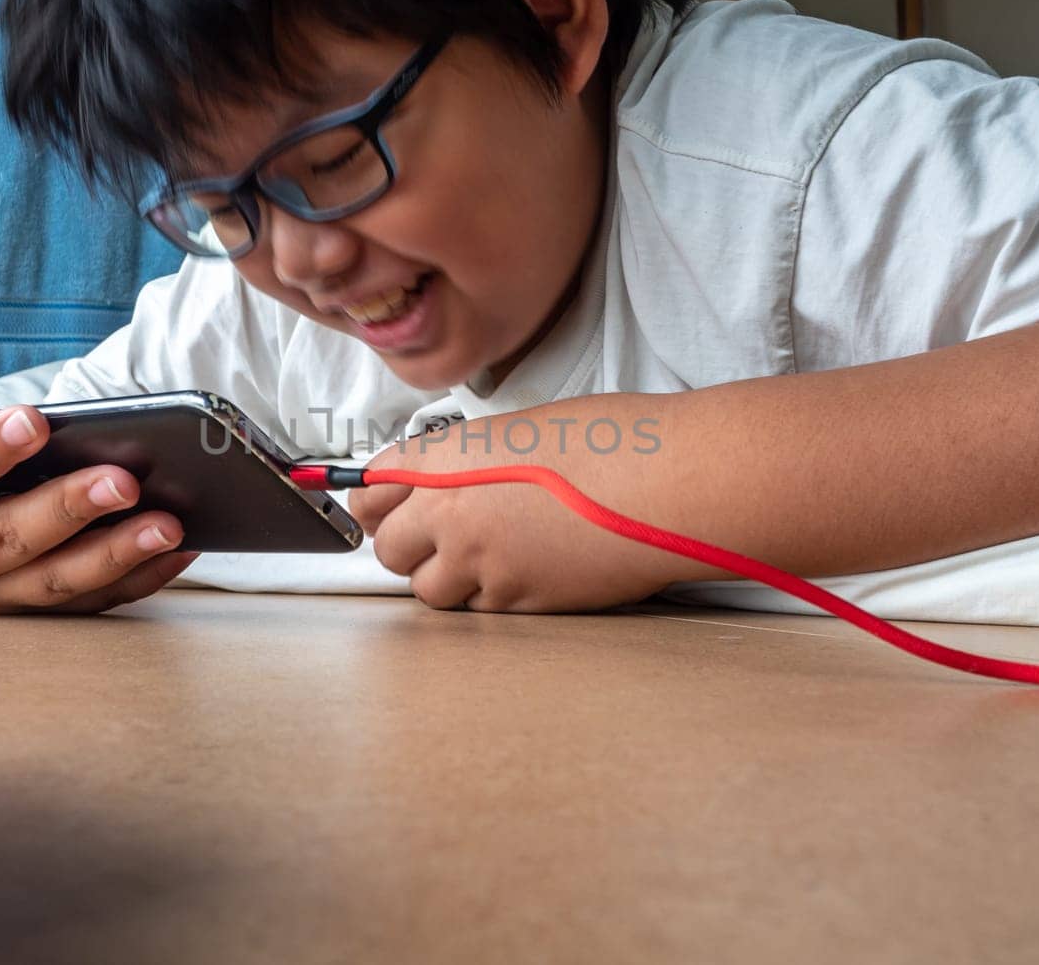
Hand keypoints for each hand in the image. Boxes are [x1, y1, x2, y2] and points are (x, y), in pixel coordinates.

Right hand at [0, 364, 198, 612]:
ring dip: (118, 553)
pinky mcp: (40, 612)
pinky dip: (141, 579)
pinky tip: (180, 548)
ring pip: (61, 580)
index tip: (34, 420)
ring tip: (170, 523)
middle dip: (72, 508)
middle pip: (14, 538)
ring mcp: (0, 594)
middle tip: (126, 480)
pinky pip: (95, 601)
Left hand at [345, 406, 681, 611]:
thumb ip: (468, 459)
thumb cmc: (616, 443)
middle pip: (388, 549)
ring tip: (483, 554)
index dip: (374, 499)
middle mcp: (451, 515)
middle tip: (432, 535)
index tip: (382, 504)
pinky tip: (523, 569)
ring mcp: (484, 565)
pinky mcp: (519, 603)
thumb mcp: (522, 429)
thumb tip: (440, 477)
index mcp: (447, 459)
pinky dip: (490, 596)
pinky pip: (480, 609)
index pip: (370, 489)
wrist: (668, 486)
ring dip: (445, 576)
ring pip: (430, 590)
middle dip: (406, 544)